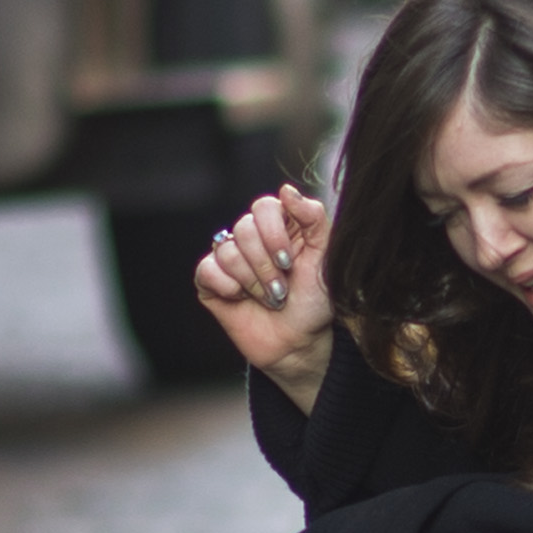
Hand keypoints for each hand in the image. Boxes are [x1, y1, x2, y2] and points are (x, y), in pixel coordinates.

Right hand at [190, 185, 337, 406]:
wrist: (299, 341)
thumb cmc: (315, 301)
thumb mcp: (325, 257)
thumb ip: (313, 218)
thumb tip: (286, 190)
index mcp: (280, 226)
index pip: (264, 207)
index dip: (273, 233)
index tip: (289, 261)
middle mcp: (253, 238)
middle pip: (243, 228)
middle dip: (266, 265)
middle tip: (282, 288)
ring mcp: (230, 259)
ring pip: (227, 251)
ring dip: (253, 281)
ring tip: (269, 298)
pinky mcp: (211, 282)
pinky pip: (207, 270)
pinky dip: (227, 287)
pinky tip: (240, 299)